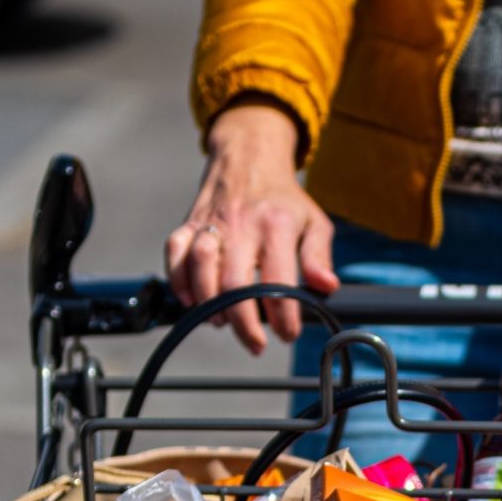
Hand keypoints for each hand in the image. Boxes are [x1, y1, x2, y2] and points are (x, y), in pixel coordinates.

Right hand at [166, 100, 339, 355]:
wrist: (249, 156)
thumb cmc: (283, 199)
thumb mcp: (313, 222)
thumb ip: (318, 257)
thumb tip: (326, 287)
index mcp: (276, 225)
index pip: (278, 281)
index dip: (283, 316)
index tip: (288, 334)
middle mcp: (242, 224)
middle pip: (235, 283)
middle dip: (244, 323)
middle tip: (256, 343)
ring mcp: (212, 222)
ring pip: (201, 267)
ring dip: (208, 304)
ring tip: (222, 324)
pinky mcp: (189, 222)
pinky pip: (175, 252)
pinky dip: (178, 280)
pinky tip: (190, 301)